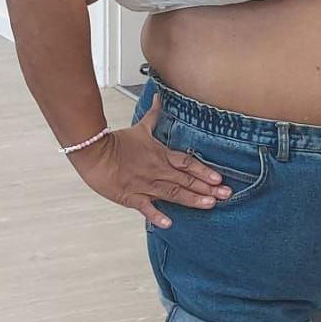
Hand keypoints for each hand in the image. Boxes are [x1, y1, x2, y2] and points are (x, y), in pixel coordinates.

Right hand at [66, 92, 230, 228]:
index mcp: (160, 156)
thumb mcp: (140, 127)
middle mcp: (157, 171)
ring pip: (173, 193)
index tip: (220, 178)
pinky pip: (146, 207)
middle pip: (186, 180)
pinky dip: (156, 215)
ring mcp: (145, 185)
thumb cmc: (117, 141)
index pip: (187, 163)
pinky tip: (169, 223)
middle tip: (226, 195)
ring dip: (192, 199)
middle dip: (207, 188)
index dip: (204, 171)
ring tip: (210, 204)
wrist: (94, 151)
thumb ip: (154, 115)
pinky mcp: (131, 196)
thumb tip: (160, 98)